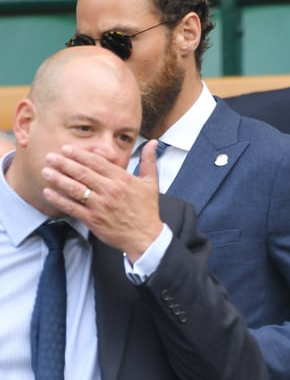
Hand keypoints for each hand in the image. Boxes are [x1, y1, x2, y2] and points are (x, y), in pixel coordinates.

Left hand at [42, 141, 162, 260]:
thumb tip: (152, 143)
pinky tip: (49, 193)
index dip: (79, 154)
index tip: (66, 149)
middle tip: (51, 156)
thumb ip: (149, 161)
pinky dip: (59, 200)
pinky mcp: (93, 220)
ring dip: (58, 179)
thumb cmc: (147, 210)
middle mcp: (110, 190)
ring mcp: (100, 206)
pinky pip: (72, 207)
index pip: (97, 162)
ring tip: (46, 171)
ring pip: (75, 189)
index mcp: (122, 179)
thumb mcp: (151, 183)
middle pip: (82, 173)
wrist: (145, 237)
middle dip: (64, 163)